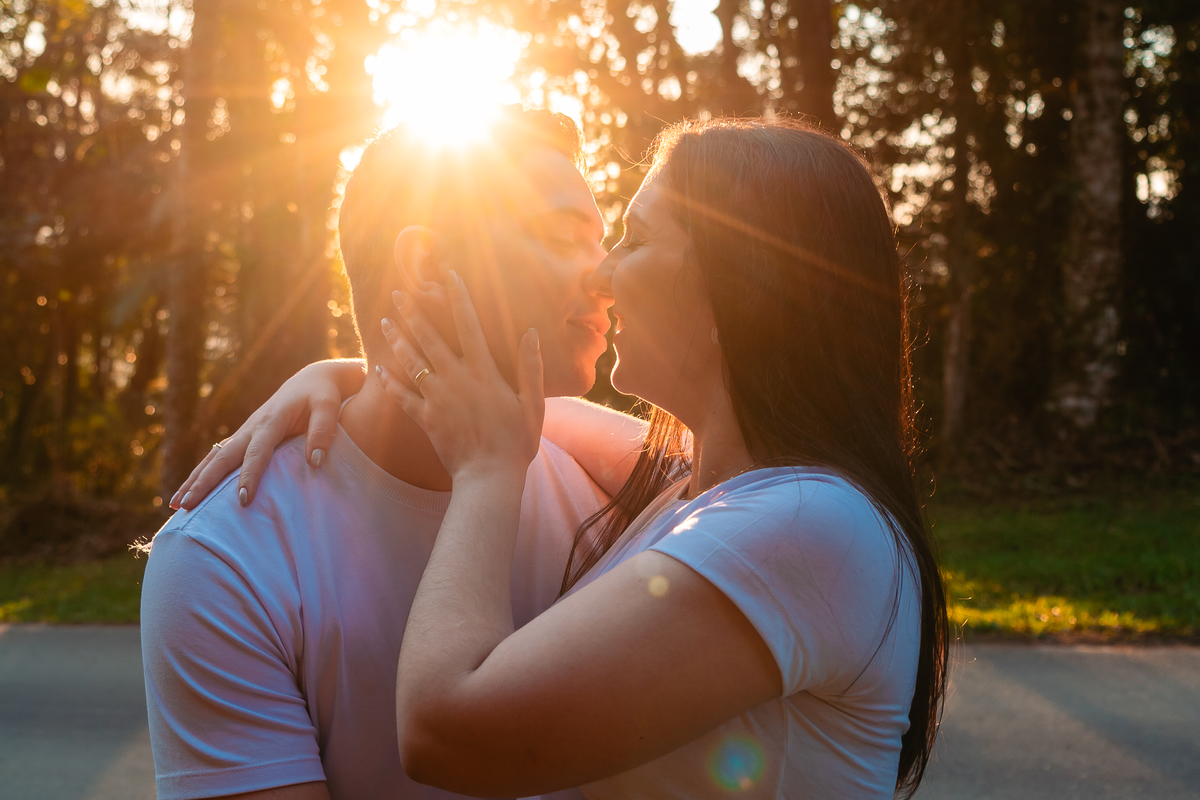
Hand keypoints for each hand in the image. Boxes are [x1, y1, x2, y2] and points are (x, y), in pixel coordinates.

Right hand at [171, 359, 365, 509]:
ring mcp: (244, 432)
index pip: (258, 452)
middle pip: (223, 457)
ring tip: (175, 505)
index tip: (243, 500)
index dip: (250, 476)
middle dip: (204, 482)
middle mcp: (252, 427)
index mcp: (271, 421)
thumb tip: (314, 462)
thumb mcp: (328, 408)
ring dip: (194, 480)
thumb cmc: (322, 395)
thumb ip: (322, 432)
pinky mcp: (243, 437)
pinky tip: (188, 492)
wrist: (311, 380)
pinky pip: (217, 458)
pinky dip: (201, 474)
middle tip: (188, 506)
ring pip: (214, 458)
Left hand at [377, 271, 543, 484]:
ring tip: (384, 321)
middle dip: (413, 312)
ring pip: (411, 362)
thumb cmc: (517, 442)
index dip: (458, 297)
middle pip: (429, 337)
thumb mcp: (533, 403)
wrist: (489, 477)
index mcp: (484, 371)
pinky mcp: (425, 419)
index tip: (448, 275)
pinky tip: (378, 368)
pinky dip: (389, 382)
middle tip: (398, 292)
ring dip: (396, 339)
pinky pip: (401, 396)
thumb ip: (531, 367)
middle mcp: (456, 379)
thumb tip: (531, 333)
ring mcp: (437, 398)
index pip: (469, 324)